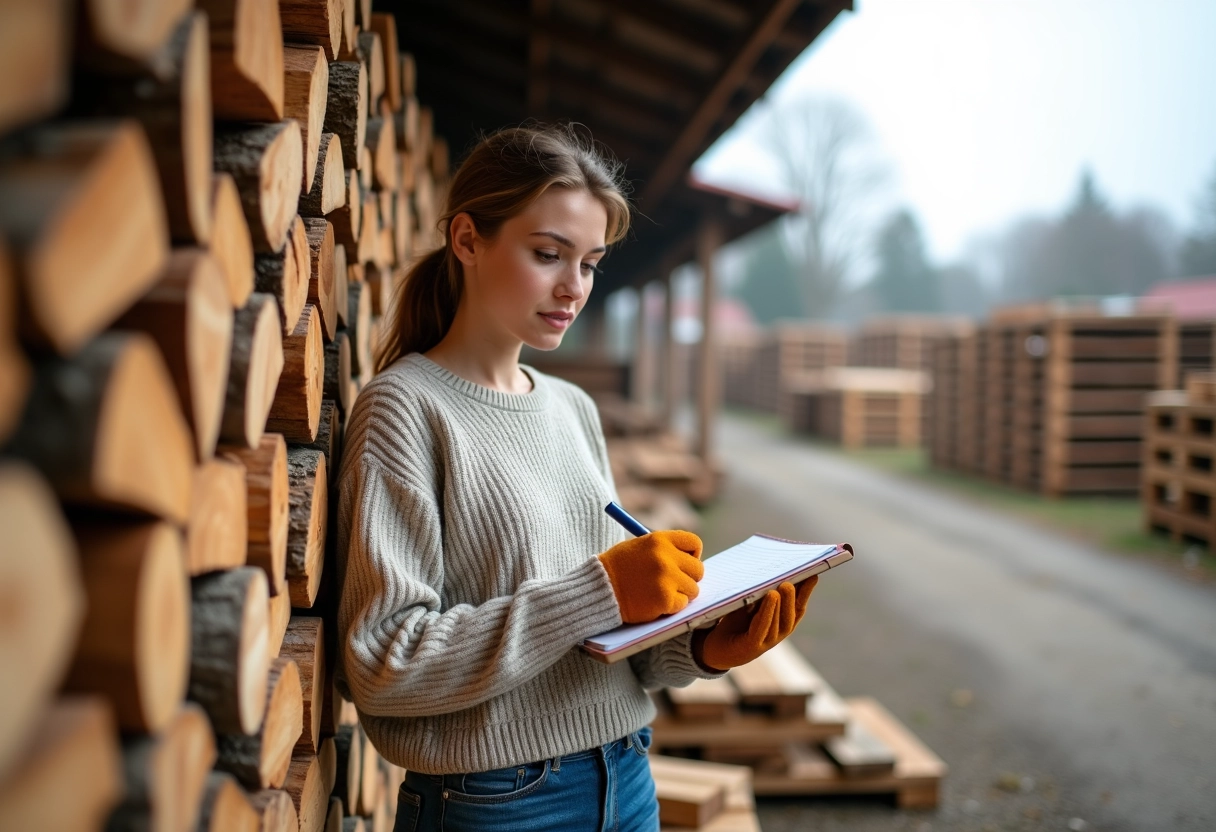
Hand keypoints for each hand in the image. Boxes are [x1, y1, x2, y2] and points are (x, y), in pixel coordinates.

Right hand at [598, 531, 703, 623]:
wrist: (599, 589)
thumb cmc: (618, 568)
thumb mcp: (640, 547)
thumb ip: (665, 550)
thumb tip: (690, 559)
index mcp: (660, 540)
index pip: (694, 543)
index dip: (692, 554)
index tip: (684, 563)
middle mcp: (666, 557)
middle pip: (698, 569)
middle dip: (688, 577)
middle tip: (674, 583)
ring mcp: (666, 579)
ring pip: (693, 589)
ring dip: (681, 593)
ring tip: (661, 592)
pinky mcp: (665, 599)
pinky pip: (682, 604)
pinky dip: (672, 606)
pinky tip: (655, 602)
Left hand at [692, 576, 816, 670]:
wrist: (713, 648)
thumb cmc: (733, 623)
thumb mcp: (748, 605)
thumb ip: (760, 593)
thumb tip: (770, 569)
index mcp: (780, 622)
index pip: (798, 607)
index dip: (806, 592)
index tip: (813, 573)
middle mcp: (778, 633)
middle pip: (792, 614)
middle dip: (795, 595)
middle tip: (796, 577)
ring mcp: (766, 641)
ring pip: (780, 622)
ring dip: (783, 602)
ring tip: (785, 585)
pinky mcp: (752, 647)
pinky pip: (762, 627)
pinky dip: (767, 612)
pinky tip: (771, 597)